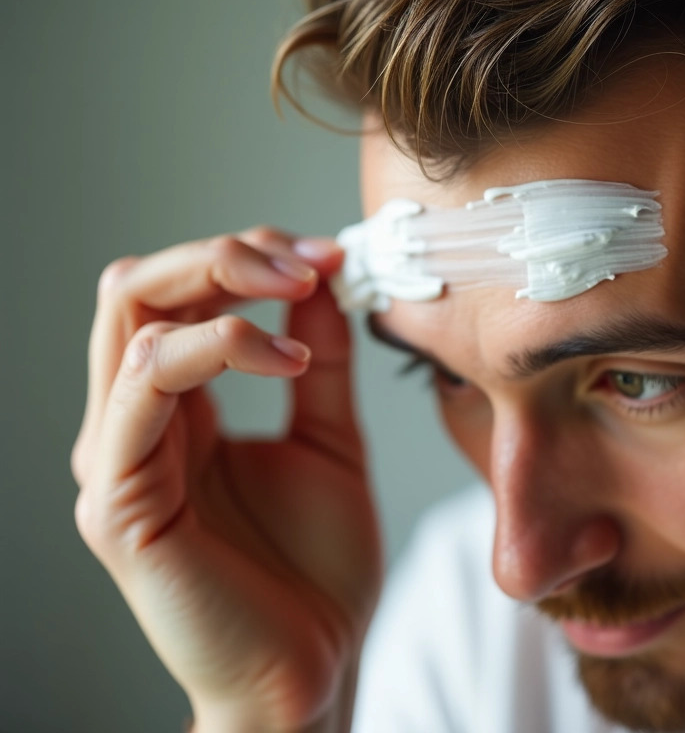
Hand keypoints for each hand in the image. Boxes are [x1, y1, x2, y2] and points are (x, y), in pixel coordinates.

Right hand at [72, 228, 383, 730]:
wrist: (318, 666)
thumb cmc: (316, 569)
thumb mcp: (329, 440)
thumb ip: (320, 364)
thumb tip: (320, 276)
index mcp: (178, 410)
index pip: (178, 292)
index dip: (249, 255)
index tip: (328, 256)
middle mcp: (135, 425)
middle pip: (140, 286)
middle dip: (227, 253)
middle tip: (306, 262)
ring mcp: (118, 461)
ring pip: (131, 319)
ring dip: (221, 286)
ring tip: (300, 298)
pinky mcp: (119, 503)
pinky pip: (141, 390)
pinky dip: (213, 348)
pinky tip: (285, 360)